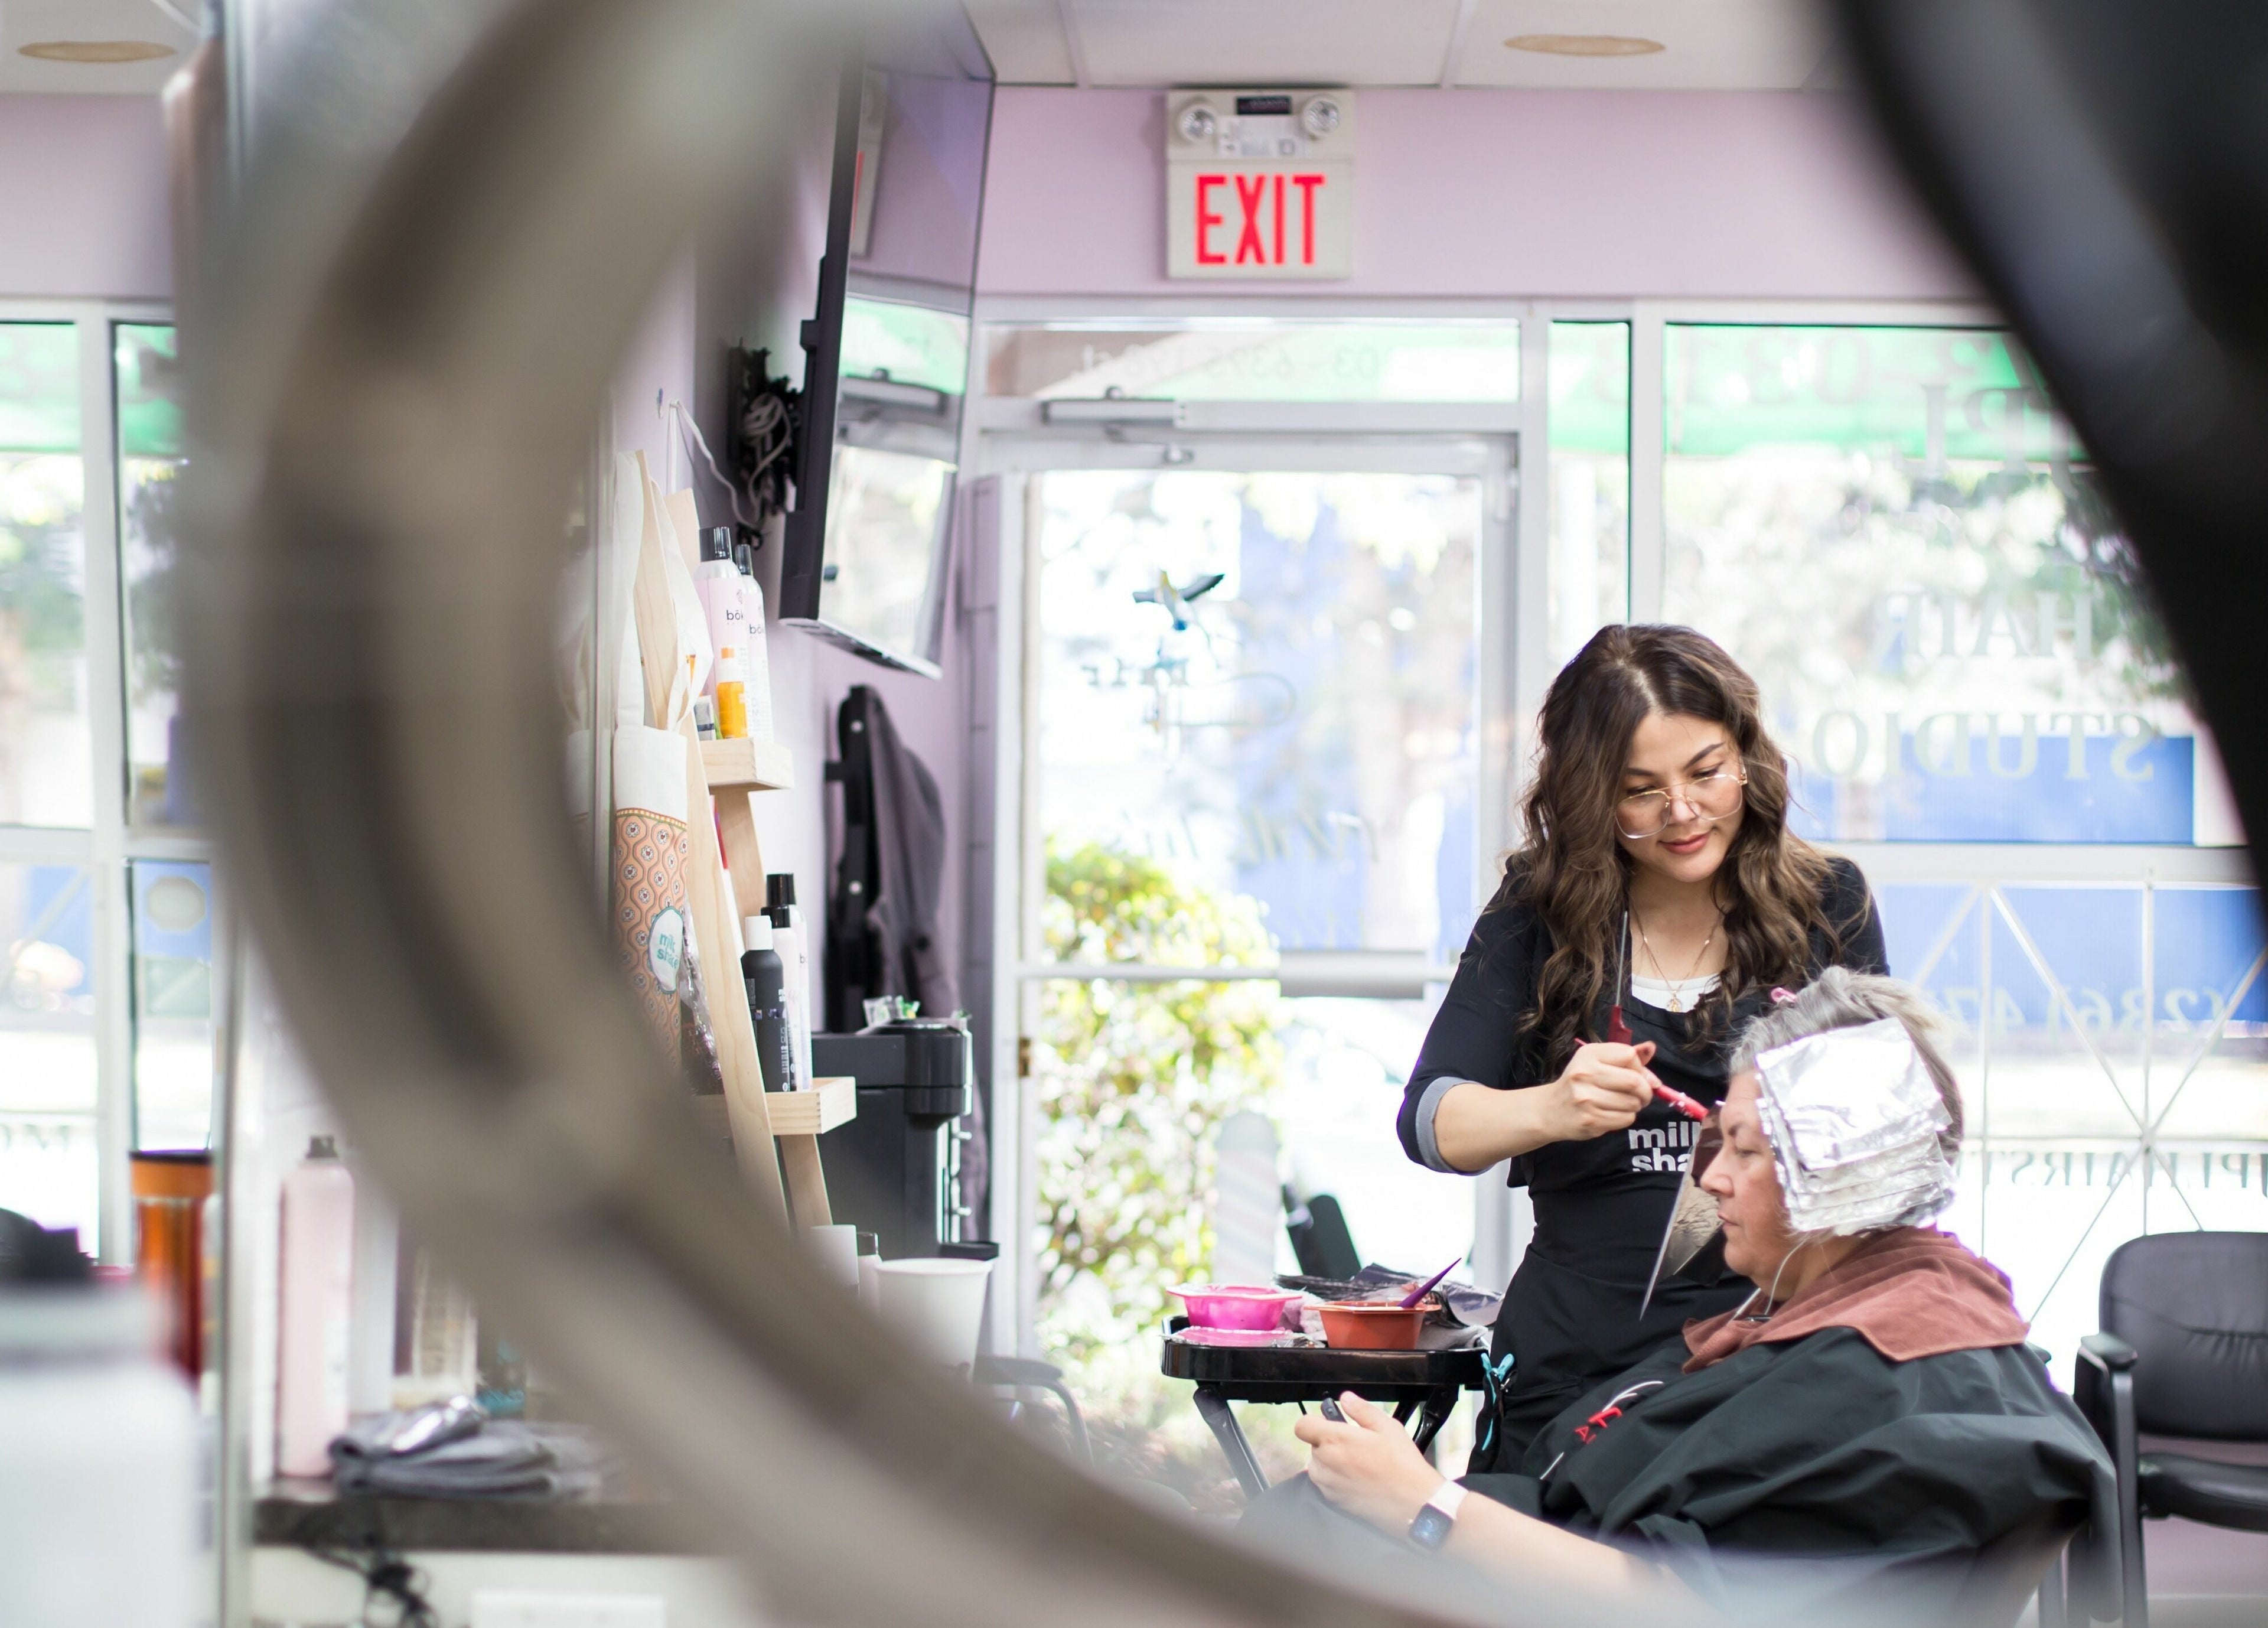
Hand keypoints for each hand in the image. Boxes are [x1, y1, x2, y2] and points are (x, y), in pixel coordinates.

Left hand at [1294, 1392, 1444, 1533]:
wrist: (1412, 1502)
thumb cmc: (1401, 1465)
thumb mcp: (1386, 1427)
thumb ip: (1361, 1409)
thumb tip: (1346, 1399)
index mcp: (1334, 1440)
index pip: (1302, 1426)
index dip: (1315, 1421)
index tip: (1329, 1423)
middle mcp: (1325, 1462)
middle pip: (1313, 1445)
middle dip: (1329, 1441)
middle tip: (1355, 1443)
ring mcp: (1328, 1484)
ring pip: (1318, 1465)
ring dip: (1331, 1461)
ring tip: (1359, 1462)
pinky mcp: (1333, 1500)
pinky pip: (1326, 1483)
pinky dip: (1337, 1479)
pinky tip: (1359, 1478)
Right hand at [1543, 1041, 1656, 1141]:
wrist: (1550, 1109)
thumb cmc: (1579, 1083)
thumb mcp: (1597, 1062)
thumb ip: (1625, 1056)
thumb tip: (1651, 1048)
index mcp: (1588, 1054)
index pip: (1629, 1056)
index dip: (1642, 1068)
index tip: (1642, 1076)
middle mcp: (1585, 1074)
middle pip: (1634, 1081)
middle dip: (1646, 1091)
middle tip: (1642, 1095)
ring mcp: (1586, 1099)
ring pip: (1632, 1103)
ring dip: (1635, 1106)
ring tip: (1624, 1104)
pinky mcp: (1590, 1120)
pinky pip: (1625, 1119)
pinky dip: (1626, 1118)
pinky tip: (1614, 1114)